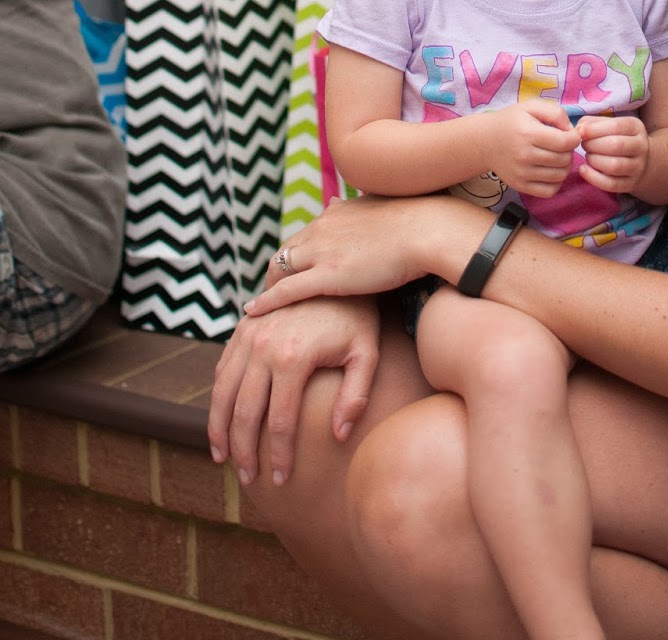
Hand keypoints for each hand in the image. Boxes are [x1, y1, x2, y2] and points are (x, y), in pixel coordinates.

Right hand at [208, 294, 380, 486]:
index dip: (278, 455)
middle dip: (243, 452)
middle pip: (244, 413)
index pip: (279, 422)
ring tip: (223, 458)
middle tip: (248, 479)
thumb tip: (338, 437)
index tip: (281, 480)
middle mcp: (263, 346)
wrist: (336, 270)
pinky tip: (222, 419)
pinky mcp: (243, 327)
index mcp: (292, 358)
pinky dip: (217, 397)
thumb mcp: (367, 354)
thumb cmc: (358, 316)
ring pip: (222, 392)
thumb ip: (355, 396)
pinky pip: (222, 368)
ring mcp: (248, 334)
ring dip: (219, 429)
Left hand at [245, 195, 432, 316]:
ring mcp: (322, 251)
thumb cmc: (416, 222)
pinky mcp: (327, 275)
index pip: (303, 236)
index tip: (292, 271)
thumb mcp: (380, 208)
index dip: (295, 255)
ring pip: (280, 270)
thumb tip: (336, 203)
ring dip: (267, 288)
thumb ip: (356, 209)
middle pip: (285, 252)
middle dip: (275, 272)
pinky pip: (286, 290)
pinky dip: (266, 301)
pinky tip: (252, 312)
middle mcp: (322, 228)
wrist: (427, 230)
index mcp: (336, 214)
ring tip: (259, 307)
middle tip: (269, 291)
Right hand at [485, 100, 579, 197]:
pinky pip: (549, 191)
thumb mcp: (532, 107)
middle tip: (562, 145)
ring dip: (565, 166)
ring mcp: (522, 173)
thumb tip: (572, 131)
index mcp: (528, 133)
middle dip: (569, 151)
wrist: (485, 141)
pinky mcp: (520, 186)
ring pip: (560, 176)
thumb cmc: (512, 121)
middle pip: (564, 160)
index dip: (574, 138)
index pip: (564, 142)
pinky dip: (556, 182)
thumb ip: (555, 113)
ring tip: (557, 156)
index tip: (570, 134)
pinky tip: (551, 170)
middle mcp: (525, 155)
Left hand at [577, 114, 650, 193]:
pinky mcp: (630, 184)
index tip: (581, 132)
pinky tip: (583, 170)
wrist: (639, 161)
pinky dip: (593, 178)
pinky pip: (611, 184)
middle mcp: (641, 146)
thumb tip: (579, 129)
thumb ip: (592, 123)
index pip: (617, 126)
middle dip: (593, 145)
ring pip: (614, 166)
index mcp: (636, 127)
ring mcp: (638, 167)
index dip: (595, 129)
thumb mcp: (609, 125)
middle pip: (616, 146)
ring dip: (594, 160)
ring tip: (588, 156)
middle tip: (584, 145)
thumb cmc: (616, 138)